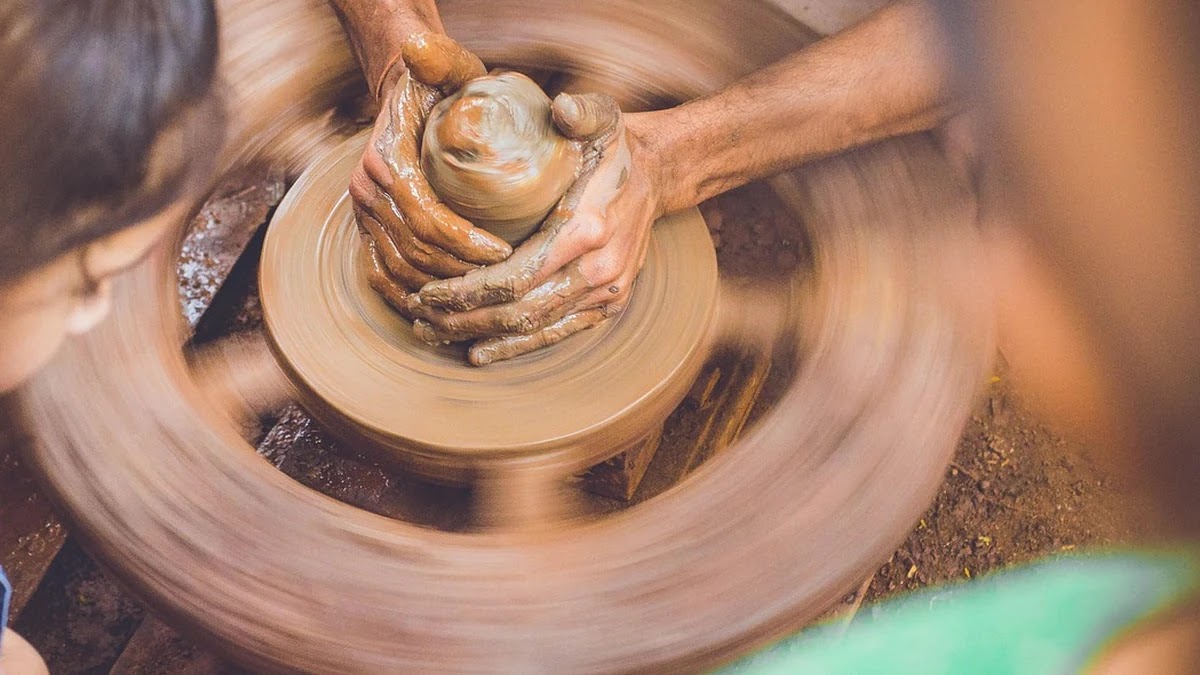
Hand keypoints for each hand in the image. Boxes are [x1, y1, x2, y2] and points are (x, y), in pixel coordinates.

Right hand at [349, 34, 511, 318]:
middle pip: (414, 251)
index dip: (464, 243)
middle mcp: (365, 191)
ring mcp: (363, 214)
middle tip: (504, 282)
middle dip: (460, 274)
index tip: (505, 252)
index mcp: (385, 160)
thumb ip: (440, 59)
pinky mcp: (366, 229)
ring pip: (399, 270)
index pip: (426, 217)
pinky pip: (380, 275)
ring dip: (440, 290)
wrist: (402, 94)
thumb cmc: (436, 85)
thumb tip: (419, 46)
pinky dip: (408, 297)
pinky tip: (440, 311)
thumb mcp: (446, 67)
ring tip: (482, 297)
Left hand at [409, 96, 666, 365]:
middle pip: (519, 311)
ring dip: (482, 336)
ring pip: (534, 328)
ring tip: (436, 333)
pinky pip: (558, 333)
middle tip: (419, 318)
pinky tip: (481, 351)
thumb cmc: (616, 147)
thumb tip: (560, 107)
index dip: (468, 291)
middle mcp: (599, 270)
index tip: (428, 290)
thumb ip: (580, 111)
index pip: (517, 276)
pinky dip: (517, 347)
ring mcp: (606, 293)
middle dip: (464, 319)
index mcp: (588, 229)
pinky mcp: (608, 305)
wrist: (658, 176)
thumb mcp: (602, 117)